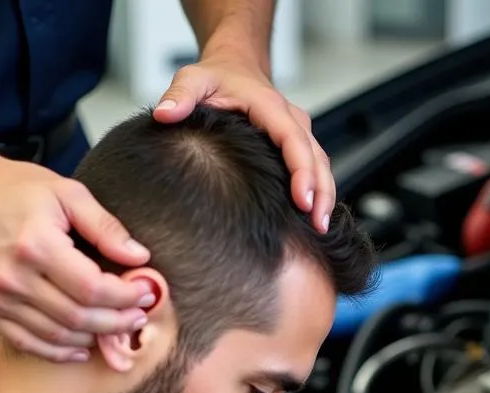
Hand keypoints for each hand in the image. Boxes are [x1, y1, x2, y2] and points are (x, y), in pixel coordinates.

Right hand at [0, 154, 154, 360]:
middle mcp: (12, 277)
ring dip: (94, 338)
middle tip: (138, 317)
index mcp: (36, 245)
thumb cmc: (17, 190)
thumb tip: (140, 258)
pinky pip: (30, 343)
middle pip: (78, 318)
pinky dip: (60, 352)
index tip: (146, 295)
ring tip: (117, 329)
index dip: (125, 298)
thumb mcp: (68, 193)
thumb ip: (106, 227)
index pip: (93, 289)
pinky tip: (83, 347)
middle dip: (116, 322)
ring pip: (58, 336)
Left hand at [153, 55, 334, 232]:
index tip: (303, 200)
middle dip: (322, 192)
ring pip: (320, 164)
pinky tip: (312, 218)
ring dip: (324, 196)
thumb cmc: (217, 76)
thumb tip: (164, 115)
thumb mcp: (193, 78)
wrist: (235, 65)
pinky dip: (318, 191)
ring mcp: (297, 132)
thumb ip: (180, 95)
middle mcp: (291, 119)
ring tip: (320, 229)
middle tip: (318, 226)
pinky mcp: (297, 144)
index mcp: (270, 107)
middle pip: (316, 158)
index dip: (302, 171)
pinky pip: (315, 167)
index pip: (294, 141)